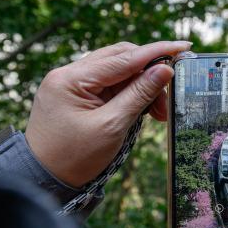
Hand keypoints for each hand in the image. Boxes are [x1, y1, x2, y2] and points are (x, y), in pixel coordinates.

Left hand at [25, 40, 190, 186]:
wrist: (44, 180)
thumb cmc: (74, 158)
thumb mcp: (112, 126)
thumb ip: (139, 94)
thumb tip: (164, 70)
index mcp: (71, 78)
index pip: (123, 57)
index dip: (156, 52)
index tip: (183, 46)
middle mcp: (68, 74)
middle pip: (120, 59)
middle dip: (150, 73)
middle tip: (170, 94)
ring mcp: (71, 84)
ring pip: (117, 72)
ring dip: (141, 86)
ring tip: (158, 112)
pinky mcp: (76, 95)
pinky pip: (109, 85)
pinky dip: (129, 94)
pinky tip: (142, 109)